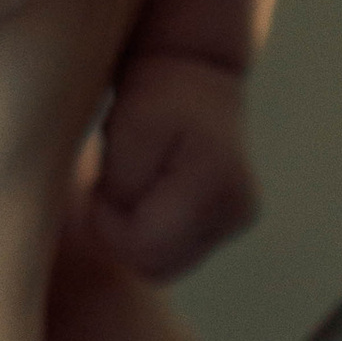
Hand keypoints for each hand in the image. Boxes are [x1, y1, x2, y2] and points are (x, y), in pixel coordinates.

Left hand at [89, 46, 260, 280]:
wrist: (193, 74)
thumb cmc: (153, 99)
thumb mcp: (127, 134)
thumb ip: (119, 190)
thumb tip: (114, 237)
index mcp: (216, 186)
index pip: (141, 247)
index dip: (108, 221)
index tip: (102, 181)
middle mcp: (238, 211)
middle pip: (153, 266)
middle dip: (123, 230)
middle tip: (119, 179)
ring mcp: (238, 221)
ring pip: (162, 266)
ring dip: (137, 231)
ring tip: (139, 182)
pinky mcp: (229, 225)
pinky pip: (172, 256)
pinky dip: (152, 231)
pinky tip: (154, 193)